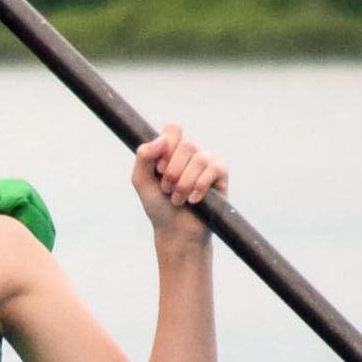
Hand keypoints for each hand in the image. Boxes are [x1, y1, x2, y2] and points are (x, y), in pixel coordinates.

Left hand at [129, 123, 226, 239]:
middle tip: (167, 190)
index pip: (174, 129)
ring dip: (185, 183)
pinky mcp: (220, 176)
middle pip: (187, 145)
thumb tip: (162, 139)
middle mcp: (190, 153)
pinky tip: (194, 200)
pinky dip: (201, 186)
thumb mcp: (141, 180)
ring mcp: (207, 163)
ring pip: (200, 158)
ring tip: (178, 200)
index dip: (167, 146)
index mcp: (171, 149)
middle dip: (174, 171)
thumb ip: (144, 156)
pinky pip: (215, 168)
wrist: (175, 232)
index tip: (159, 168)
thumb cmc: (158, 206)